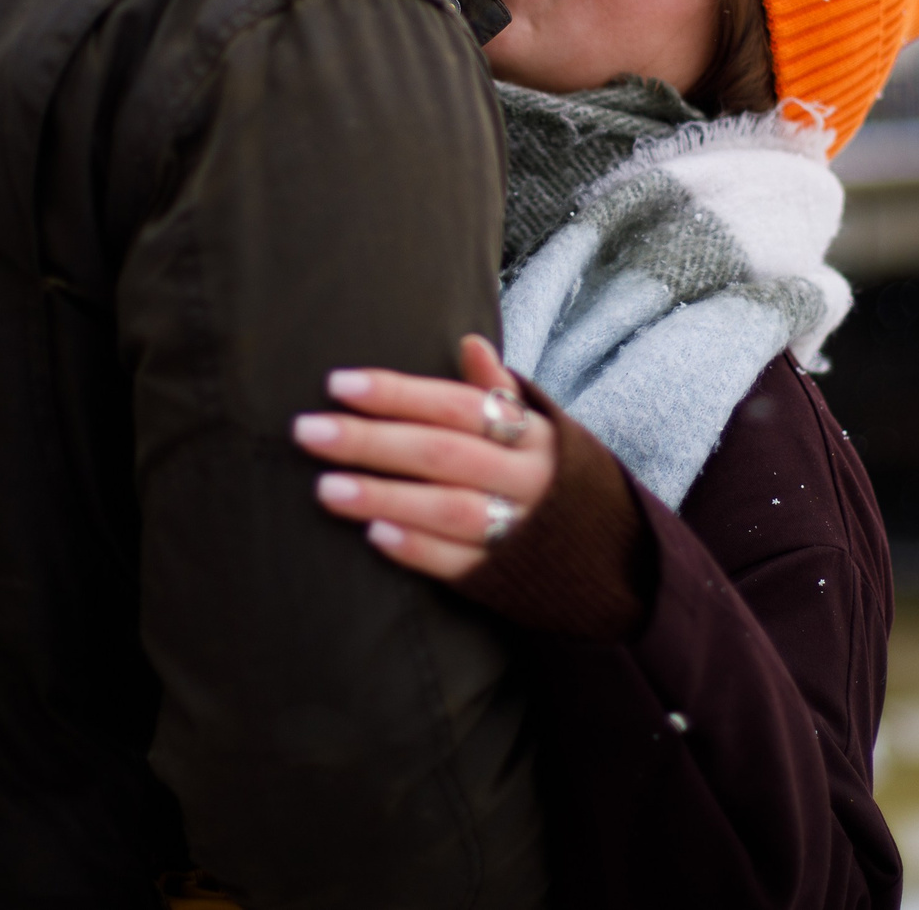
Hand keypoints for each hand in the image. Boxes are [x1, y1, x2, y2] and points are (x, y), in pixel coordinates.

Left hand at [293, 334, 555, 581]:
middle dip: (372, 442)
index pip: (458, 405)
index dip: (398, 393)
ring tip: (326, 490)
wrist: (611, 559)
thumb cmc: (553, 480)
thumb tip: (470, 342)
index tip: (337, 384)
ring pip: (448, 509)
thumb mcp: (541, 430)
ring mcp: (519, 531)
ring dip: (385, 497)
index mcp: (532, 434)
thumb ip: (499, 391)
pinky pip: (459, 564)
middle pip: (444, 454)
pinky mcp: (504, 577)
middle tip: (307, 432)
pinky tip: (374, 538)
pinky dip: (417, 550)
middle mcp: (528, 479)